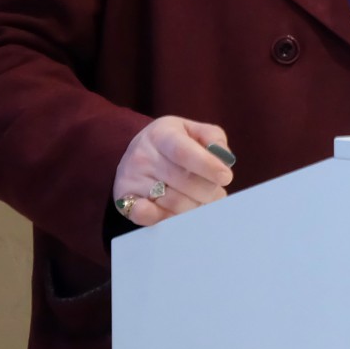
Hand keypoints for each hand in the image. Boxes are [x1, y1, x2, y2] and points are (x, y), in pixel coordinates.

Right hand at [112, 117, 233, 226]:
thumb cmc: (174, 142)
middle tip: (218, 194)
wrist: (138, 152)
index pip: (184, 152)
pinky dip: (168, 218)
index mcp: (161, 134)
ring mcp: (130, 178)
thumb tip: (224, 158)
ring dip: (195, 206)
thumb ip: (213, 138)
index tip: (226, 176)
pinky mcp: (124, 199)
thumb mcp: (192, 130)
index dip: (207, 166)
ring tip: (203, 202)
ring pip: (171, 201)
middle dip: (208, 191)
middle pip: (182, 181)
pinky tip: (180, 213)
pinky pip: (148, 215)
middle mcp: (142, 155)